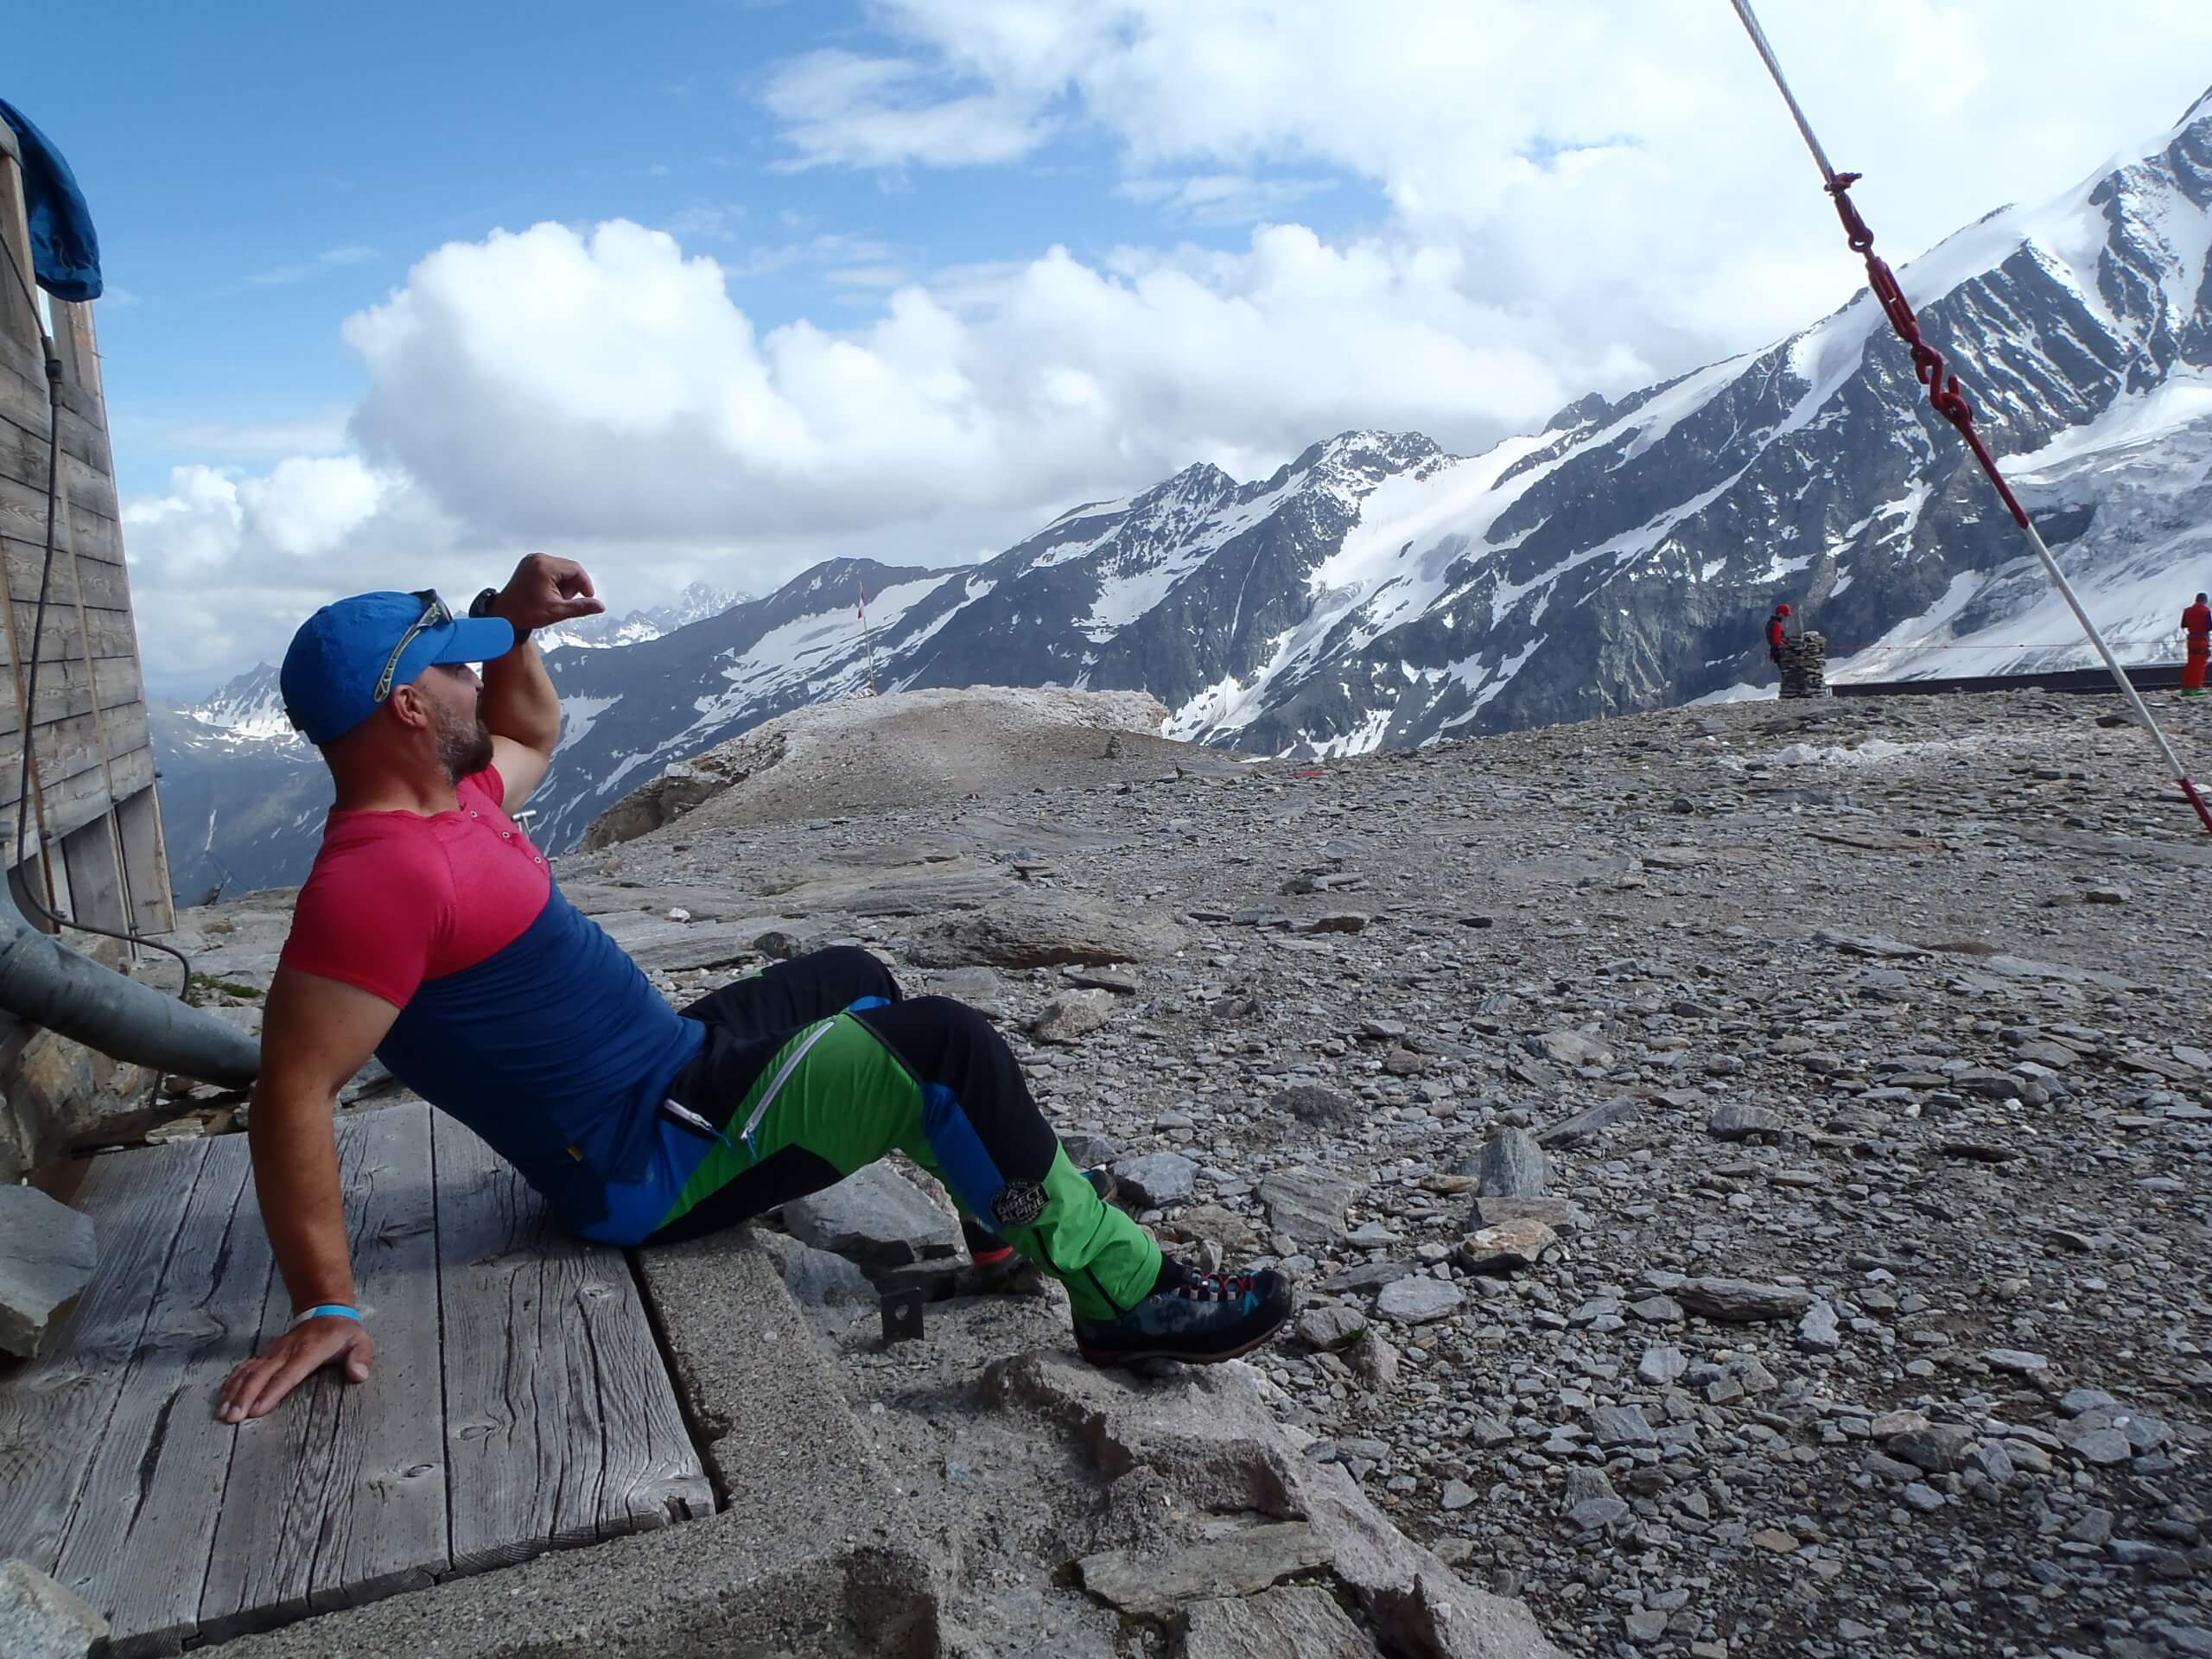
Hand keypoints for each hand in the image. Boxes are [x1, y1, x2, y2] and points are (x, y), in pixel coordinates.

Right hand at [217, 1316, 375, 1422]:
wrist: (325, 1310)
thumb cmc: (343, 1333)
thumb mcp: (361, 1342)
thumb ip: (361, 1357)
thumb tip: (358, 1375)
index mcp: (311, 1350)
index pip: (289, 1373)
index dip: (273, 1391)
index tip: (257, 1409)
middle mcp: (287, 1351)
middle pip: (262, 1375)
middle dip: (245, 1396)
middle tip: (232, 1417)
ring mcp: (273, 1353)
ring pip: (250, 1372)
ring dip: (234, 1392)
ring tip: (223, 1412)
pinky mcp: (266, 1355)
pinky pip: (245, 1368)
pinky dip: (232, 1382)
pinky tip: (222, 1398)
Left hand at [496, 553, 605, 633]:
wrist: (503, 616)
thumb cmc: (526, 614)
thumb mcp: (557, 611)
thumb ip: (581, 607)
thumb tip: (600, 606)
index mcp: (544, 567)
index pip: (575, 569)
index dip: (585, 584)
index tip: (587, 598)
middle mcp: (537, 559)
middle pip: (568, 568)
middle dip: (573, 585)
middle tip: (566, 601)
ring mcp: (532, 560)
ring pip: (560, 568)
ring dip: (564, 583)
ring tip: (556, 598)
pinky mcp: (528, 564)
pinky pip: (550, 568)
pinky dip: (555, 580)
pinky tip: (549, 593)